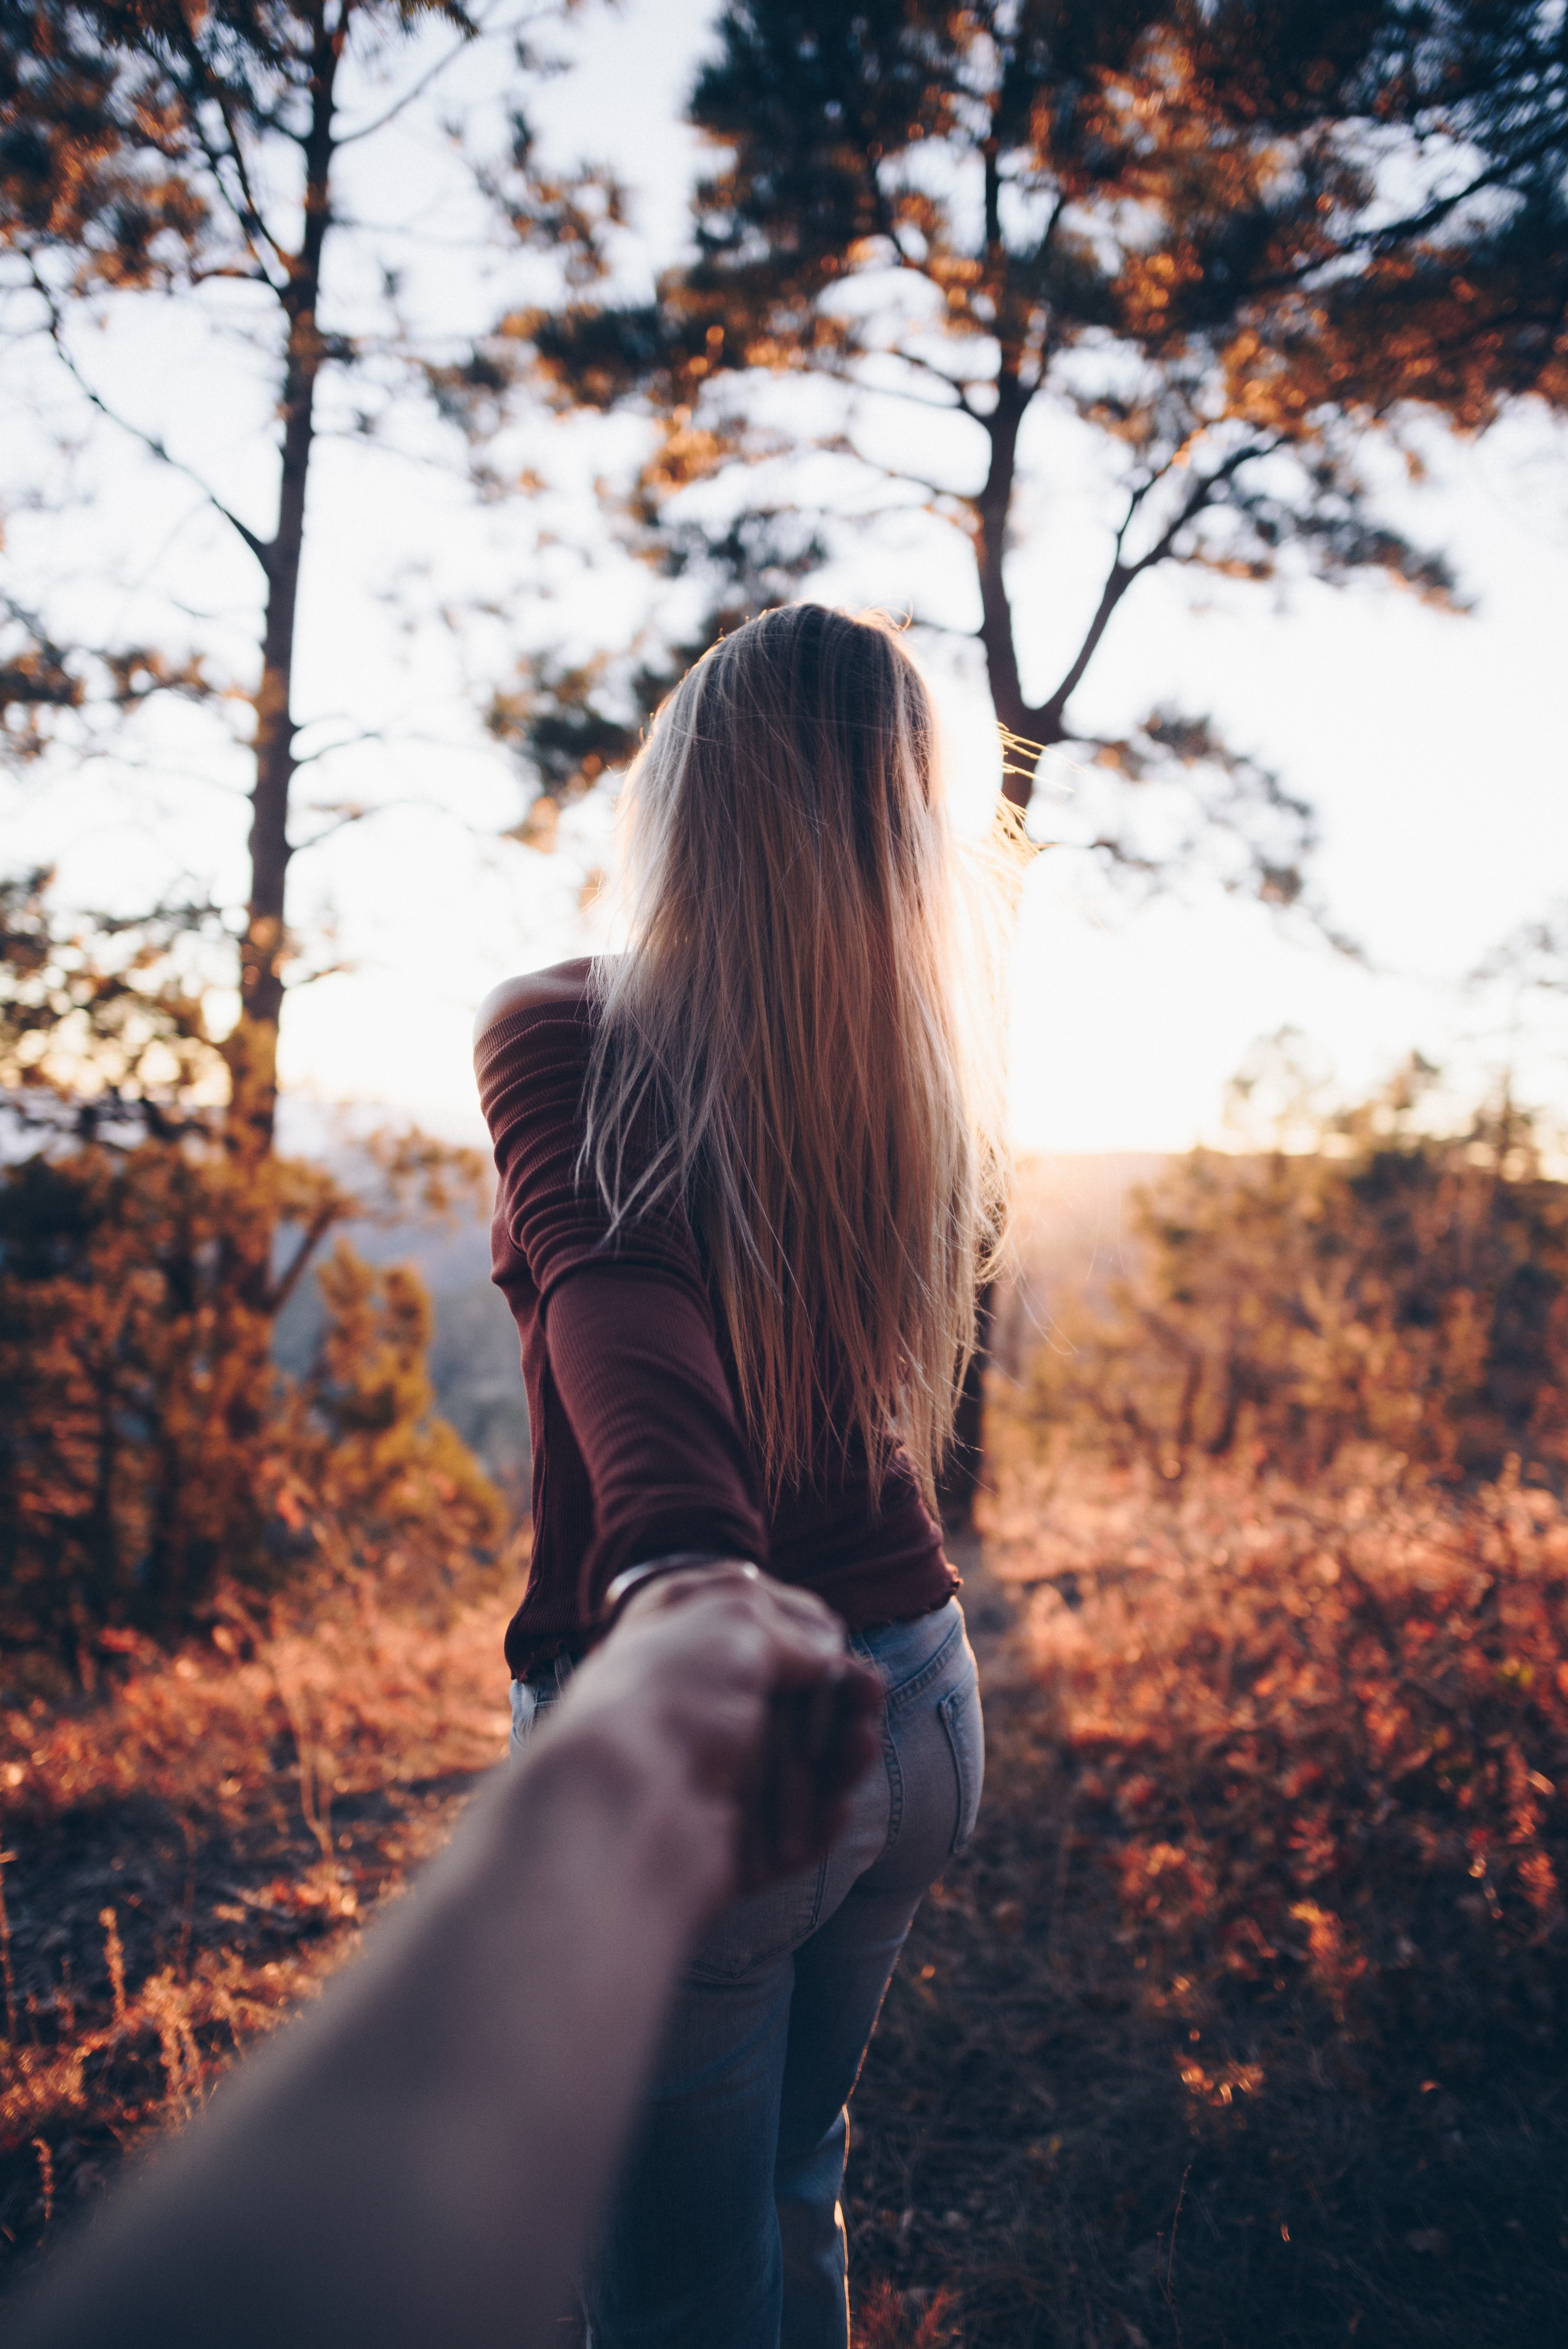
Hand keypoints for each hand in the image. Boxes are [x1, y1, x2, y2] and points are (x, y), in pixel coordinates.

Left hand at [561, 1565, 882, 1897]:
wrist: (621, 1801)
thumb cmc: (671, 1694)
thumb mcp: (737, 1622)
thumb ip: (789, 1630)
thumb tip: (824, 1648)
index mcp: (673, 1644)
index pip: (747, 1630)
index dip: (800, 1634)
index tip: (833, 1638)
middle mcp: (687, 1709)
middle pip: (784, 1705)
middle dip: (837, 1699)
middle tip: (870, 1692)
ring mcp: (704, 1781)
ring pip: (794, 1771)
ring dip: (839, 1758)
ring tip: (861, 1744)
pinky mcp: (723, 1847)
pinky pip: (786, 1838)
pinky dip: (816, 1823)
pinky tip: (836, 1807)